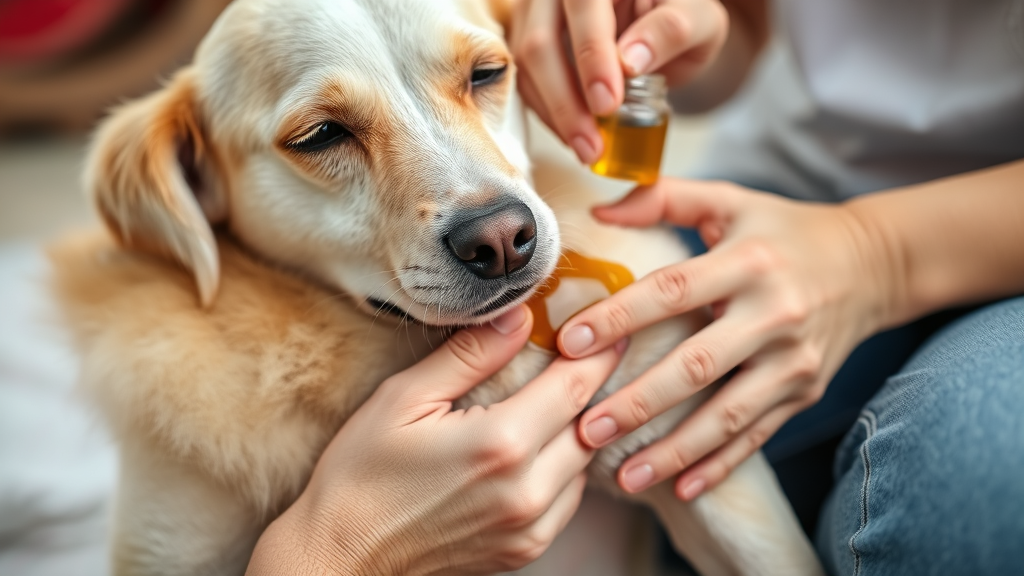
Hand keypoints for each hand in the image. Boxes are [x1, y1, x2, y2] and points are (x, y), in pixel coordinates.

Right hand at [246, 306, 626, 575]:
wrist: (343, 554)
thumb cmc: (362, 473)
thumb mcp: (405, 398)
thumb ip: (469, 356)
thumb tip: (517, 317)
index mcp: (501, 444)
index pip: (574, 387)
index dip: (598, 353)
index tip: (611, 329)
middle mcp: (528, 490)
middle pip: (589, 424)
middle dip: (592, 386)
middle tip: (589, 354)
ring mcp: (531, 527)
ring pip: (585, 464)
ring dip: (579, 428)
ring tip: (561, 397)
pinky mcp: (526, 549)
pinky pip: (569, 498)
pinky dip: (565, 467)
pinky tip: (539, 446)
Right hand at [509, 0, 727, 162]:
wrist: (663, 26)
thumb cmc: (681, 17)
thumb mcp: (699, 20)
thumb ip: (671, 30)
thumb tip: (630, 61)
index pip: (585, 6)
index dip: (592, 56)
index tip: (608, 104)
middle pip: (540, 41)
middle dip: (565, 101)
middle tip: (592, 145)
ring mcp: (536, 11)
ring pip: (526, 66)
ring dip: (555, 114)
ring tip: (588, 149)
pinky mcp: (527, 40)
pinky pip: (526, 81)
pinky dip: (549, 113)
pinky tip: (577, 135)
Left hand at [556, 179, 887, 499]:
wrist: (871, 265)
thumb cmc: (783, 231)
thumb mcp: (730, 201)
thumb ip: (664, 198)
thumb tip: (598, 211)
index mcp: (748, 261)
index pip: (672, 291)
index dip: (619, 317)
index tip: (570, 343)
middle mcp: (774, 313)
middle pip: (696, 366)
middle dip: (639, 403)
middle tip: (587, 430)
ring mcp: (794, 361)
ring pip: (726, 415)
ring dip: (673, 450)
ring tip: (624, 476)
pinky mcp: (805, 393)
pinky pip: (756, 436)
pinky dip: (718, 464)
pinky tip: (680, 488)